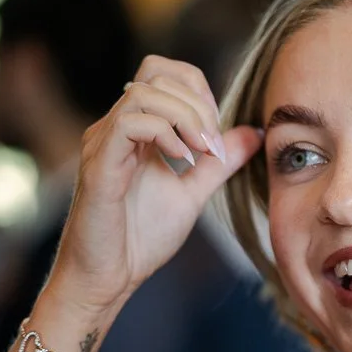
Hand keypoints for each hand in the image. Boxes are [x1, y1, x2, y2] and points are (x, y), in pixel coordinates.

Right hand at [46, 55, 261, 313]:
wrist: (108, 279)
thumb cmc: (139, 239)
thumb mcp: (193, 194)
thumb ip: (220, 163)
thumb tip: (253, 133)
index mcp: (136, 130)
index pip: (164, 74)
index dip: (199, 92)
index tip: (217, 134)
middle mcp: (115, 128)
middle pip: (155, 72)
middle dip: (198, 103)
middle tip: (213, 146)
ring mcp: (103, 143)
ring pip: (143, 92)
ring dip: (185, 116)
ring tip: (202, 152)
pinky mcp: (98, 164)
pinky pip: (129, 123)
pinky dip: (165, 133)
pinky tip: (182, 161)